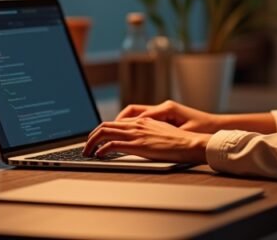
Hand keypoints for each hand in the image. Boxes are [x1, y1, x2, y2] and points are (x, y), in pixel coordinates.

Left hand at [83, 117, 209, 163]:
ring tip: (87, 152)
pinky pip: (113, 145)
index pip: (115, 123)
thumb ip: (147, 133)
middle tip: (86, 147)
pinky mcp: (138, 145)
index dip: (102, 131)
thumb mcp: (161, 133)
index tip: (96, 140)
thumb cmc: (180, 141)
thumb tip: (138, 141)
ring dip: (92, 143)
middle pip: (105, 125)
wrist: (190, 143)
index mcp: (142, 120)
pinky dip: (102, 150)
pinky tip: (99, 155)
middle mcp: (137, 124)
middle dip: (91, 136)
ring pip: (105, 133)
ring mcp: (137, 134)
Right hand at [115, 99, 218, 132]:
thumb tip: (142, 132)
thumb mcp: (181, 132)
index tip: (107, 133)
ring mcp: (163, 112)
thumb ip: (162, 132)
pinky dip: (134, 126)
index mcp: (165, 110)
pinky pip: (144, 120)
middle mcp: (162, 108)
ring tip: (110, 135)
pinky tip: (129, 136)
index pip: (136, 115)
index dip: (121, 125)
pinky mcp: (165, 117)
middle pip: (131, 112)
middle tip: (102, 134)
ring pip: (136, 115)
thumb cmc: (202, 129)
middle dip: (116, 122)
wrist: (215, 128)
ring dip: (124, 124)